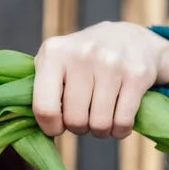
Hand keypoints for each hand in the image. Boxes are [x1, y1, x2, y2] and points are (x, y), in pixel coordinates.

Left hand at [32, 21, 168, 138]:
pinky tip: (119, 121)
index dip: (51, 127)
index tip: (57, 126)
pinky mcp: (136, 75)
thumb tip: (32, 129)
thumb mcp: (56, 62)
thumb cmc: (83, 60)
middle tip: (84, 117)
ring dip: (100, 131)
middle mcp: (82, 54)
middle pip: (74, 120)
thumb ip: (40, 89)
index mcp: (54, 52)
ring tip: (101, 117)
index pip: (44, 107)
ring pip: (99, 124)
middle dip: (79, 127)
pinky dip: (120, 130)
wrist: (132, 38)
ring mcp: (111, 63)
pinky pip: (122, 122)